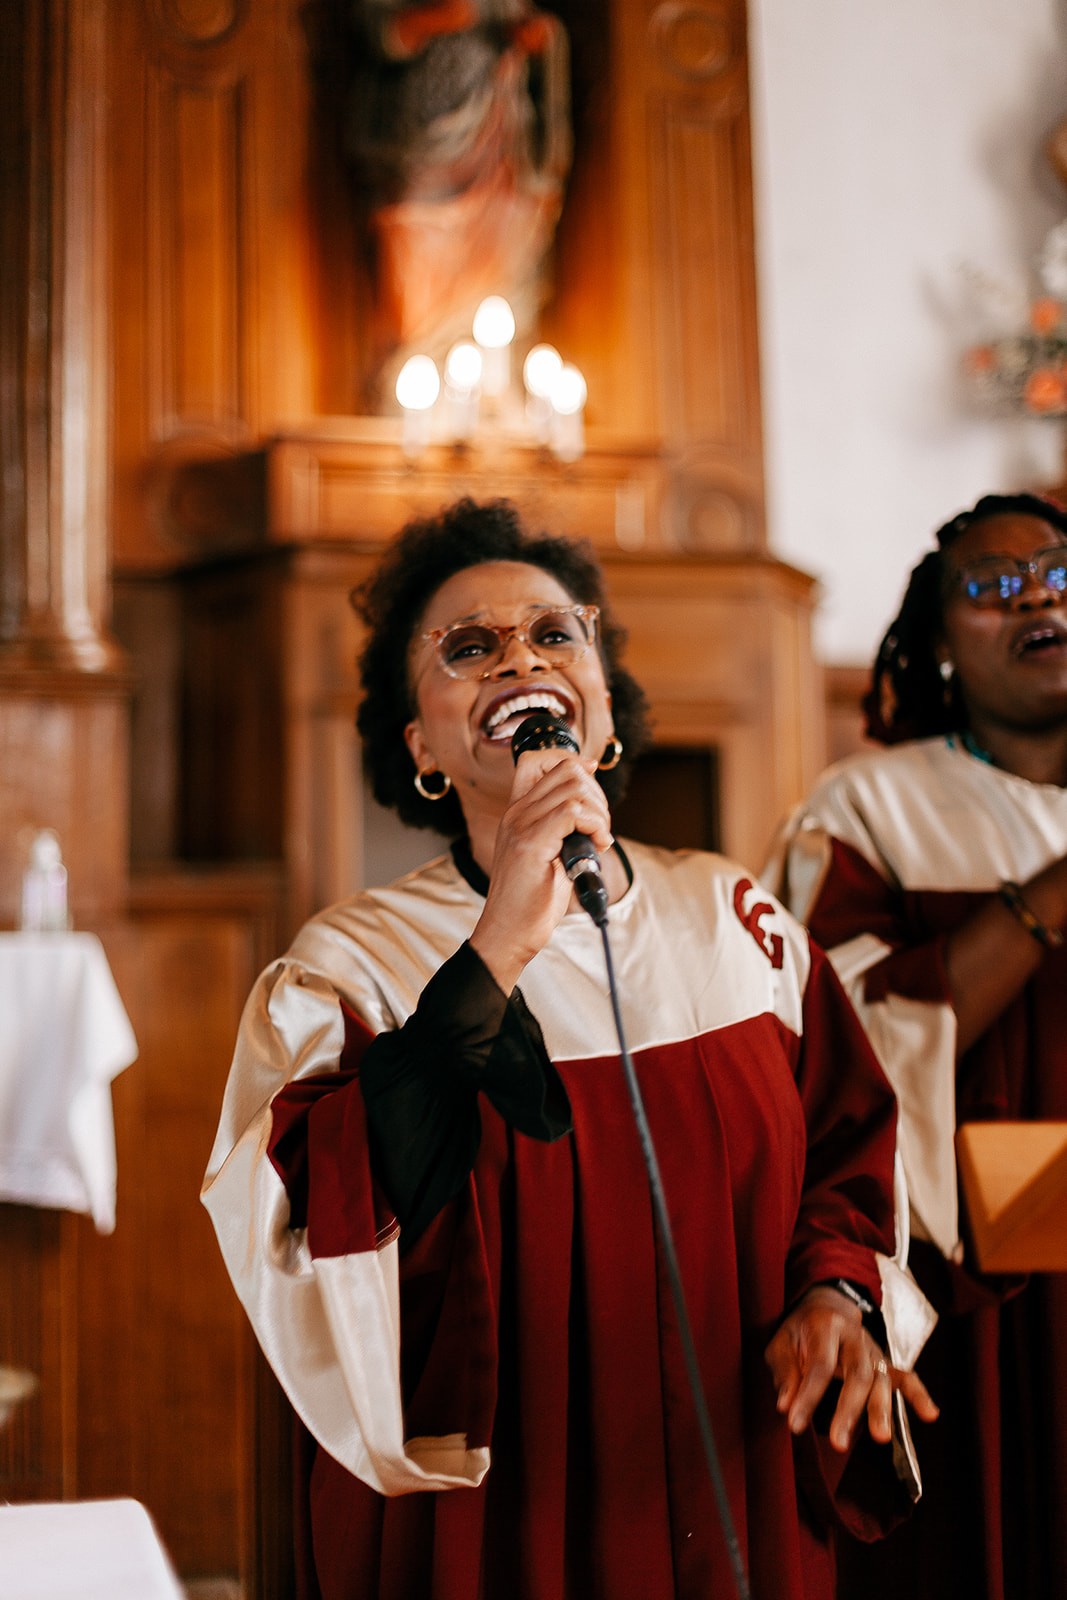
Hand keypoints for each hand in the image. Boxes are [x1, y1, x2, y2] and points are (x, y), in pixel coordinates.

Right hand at [469, 749, 612, 990]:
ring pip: (574, 788)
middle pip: (566, 769)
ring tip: (598, 840)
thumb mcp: (547, 853)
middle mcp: (516, 813)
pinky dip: (596, 826)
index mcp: (517, 812)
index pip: (538, 759)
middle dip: (597, 794)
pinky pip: (574, 813)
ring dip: (599, 813)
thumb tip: (593, 805)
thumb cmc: (531, 900)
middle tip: (600, 828)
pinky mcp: (532, 844)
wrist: (509, 932)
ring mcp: (521, 826)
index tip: (592, 780)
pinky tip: (597, 847)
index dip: (572, 761)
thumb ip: (562, 827)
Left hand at [764, 1285, 938, 1452]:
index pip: (820, 1364)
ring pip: (881, 1379)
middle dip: (848, 1409)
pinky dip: (918, 1394)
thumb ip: (785, 1372)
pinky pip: (905, 1377)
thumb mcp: (781, 1343)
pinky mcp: (884, 1362)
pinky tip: (930, 1414)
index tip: (795, 1424)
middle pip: (857, 1373)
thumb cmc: (800, 1331)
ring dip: (881, 1409)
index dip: (808, 1396)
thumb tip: (786, 1405)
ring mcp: (873, 1349)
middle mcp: (854, 1336)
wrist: (826, 1306)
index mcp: (825, 1325)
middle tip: (838, 1441)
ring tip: (880, 1437)